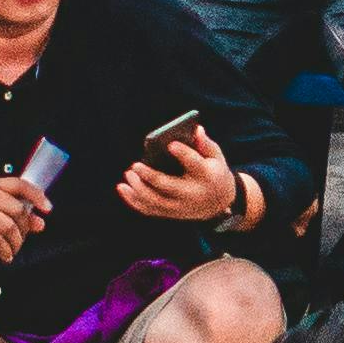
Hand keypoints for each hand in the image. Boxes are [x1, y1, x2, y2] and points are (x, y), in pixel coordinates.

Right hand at [0, 177, 47, 276]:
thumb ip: (16, 215)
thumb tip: (40, 223)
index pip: (20, 185)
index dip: (37, 196)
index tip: (47, 209)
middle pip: (18, 210)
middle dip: (24, 229)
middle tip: (20, 240)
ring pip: (10, 227)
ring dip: (16, 243)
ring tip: (12, 250)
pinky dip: (6, 251)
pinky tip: (5, 255)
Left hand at [111, 130, 238, 226]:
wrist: (220, 203)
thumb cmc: (214, 172)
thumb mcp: (216, 156)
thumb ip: (205, 143)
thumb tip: (195, 129)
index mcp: (206, 175)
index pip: (195, 164)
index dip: (183, 154)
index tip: (171, 144)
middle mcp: (192, 193)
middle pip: (169, 187)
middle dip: (151, 177)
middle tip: (135, 165)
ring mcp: (181, 207)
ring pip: (155, 201)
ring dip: (138, 189)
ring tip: (128, 173)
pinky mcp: (171, 213)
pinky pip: (149, 209)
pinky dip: (134, 200)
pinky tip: (123, 188)